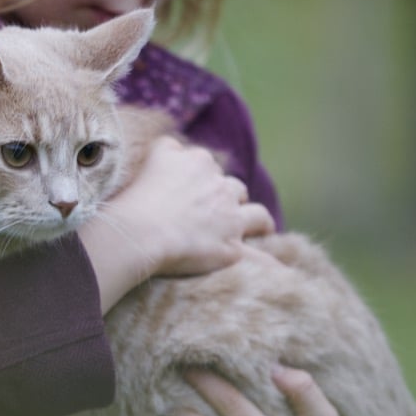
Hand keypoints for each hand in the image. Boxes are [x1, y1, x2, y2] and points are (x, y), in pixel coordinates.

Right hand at [79, 136, 273, 311]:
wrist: (139, 230)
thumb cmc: (136, 197)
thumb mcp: (150, 156)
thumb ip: (167, 147)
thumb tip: (175, 145)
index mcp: (198, 162)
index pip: (206, 166)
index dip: (201, 179)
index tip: (192, 191)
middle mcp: (219, 186)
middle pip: (233, 188)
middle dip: (228, 198)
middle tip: (216, 214)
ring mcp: (229, 218)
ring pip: (256, 215)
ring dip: (257, 221)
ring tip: (257, 230)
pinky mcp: (230, 248)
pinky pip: (258, 256)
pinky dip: (268, 262)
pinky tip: (278, 270)